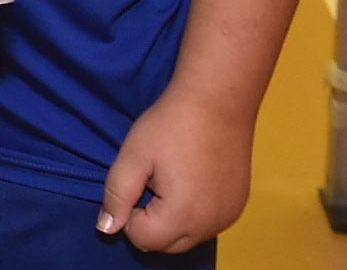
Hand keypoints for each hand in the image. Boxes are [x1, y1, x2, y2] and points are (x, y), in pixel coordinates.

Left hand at [100, 85, 254, 252]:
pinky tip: (191, 180)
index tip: (138, 181)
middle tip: (152, 181)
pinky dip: (194, 213)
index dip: (130, 213)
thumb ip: (117, 196)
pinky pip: (208, 224)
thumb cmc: (169, 126)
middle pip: (167, 244)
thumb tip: (106, 229)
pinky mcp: (239, 206)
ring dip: (173, 219)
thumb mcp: (132, 157)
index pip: (143, 239)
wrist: (217, 102)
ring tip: (172, 177)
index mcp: (183, 215)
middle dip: (151, 221)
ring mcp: (230, 217)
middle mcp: (211, 225)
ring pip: (188, 237)